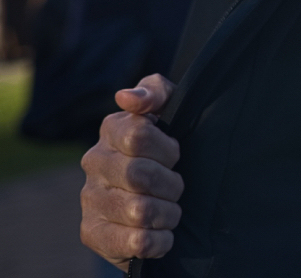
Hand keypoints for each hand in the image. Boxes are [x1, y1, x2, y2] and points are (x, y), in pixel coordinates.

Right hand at [81, 74, 182, 267]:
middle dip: (172, 184)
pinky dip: (159, 241)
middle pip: (139, 175)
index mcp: (112, 130)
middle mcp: (94, 163)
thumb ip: (156, 91)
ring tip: (170, 210)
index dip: (167, 149)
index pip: (137, 135)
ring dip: (168, 213)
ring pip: (139, 211)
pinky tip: (163, 235)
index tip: (176, 154)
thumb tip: (127, 97)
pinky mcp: (92, 233)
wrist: (159, 193)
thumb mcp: (173, 108)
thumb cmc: (169, 144)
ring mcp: (90, 199)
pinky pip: (134, 242)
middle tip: (177, 187)